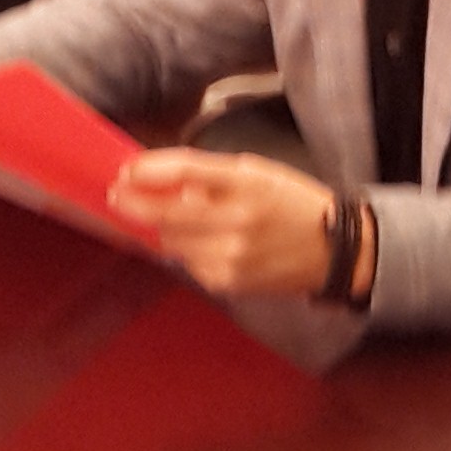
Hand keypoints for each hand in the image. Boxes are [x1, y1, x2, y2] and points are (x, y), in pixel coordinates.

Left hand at [110, 148, 342, 298]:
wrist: (333, 250)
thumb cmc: (293, 204)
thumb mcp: (259, 174)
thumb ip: (212, 178)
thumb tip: (164, 184)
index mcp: (248, 183)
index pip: (186, 171)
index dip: (149, 170)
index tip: (127, 169)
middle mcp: (238, 220)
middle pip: (168, 213)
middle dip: (134, 203)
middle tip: (117, 195)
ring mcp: (232, 255)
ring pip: (172, 240)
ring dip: (163, 228)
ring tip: (173, 218)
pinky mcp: (228, 281)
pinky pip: (188, 262)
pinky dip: (186, 250)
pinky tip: (204, 242)